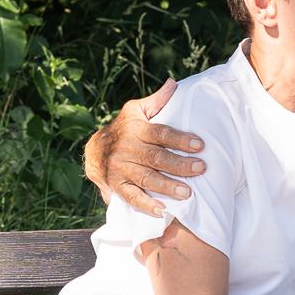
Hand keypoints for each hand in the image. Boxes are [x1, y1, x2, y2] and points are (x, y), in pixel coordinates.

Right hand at [83, 78, 204, 217]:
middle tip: (200, 169)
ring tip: (187, 193)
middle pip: (156, 157)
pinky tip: (161, 210)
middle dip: (179, 164)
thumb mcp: (136, 111)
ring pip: (146, 178)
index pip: (161, 133)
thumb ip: (157, 101)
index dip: (180, 139)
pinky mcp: (116, 185)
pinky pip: (131, 196)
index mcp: (136, 129)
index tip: (199, 144)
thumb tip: (174, 84)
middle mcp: (128, 148)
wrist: (94, 150)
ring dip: (167, 186)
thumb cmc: (124, 128)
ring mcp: (121, 168)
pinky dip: (146, 204)